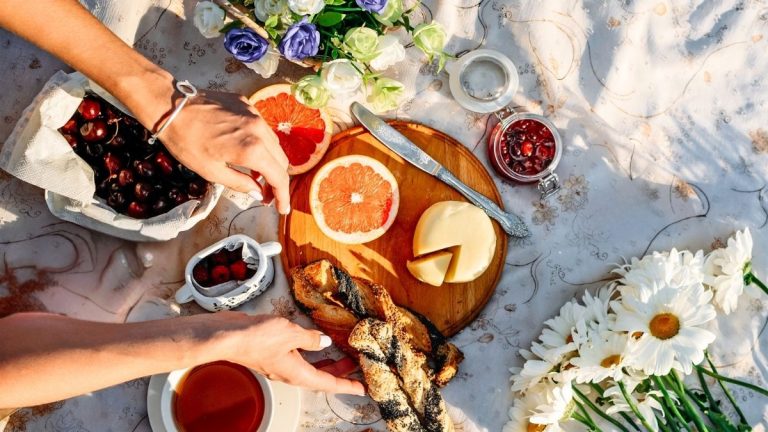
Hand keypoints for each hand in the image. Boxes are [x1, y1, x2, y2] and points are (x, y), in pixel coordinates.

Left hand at [159, 90, 290, 213]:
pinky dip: (260, 142)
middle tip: (265, 193)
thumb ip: (240, 184)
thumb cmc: (186, 142)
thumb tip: (258, 193)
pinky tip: (245, 149)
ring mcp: (254, 114)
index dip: (282, 196)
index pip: (279, 177)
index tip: (282, 208)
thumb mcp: (211, 171)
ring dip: (270, 161)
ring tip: (255, 173)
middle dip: (277, 180)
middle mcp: (259, 130)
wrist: (171, 106)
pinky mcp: (246, 104)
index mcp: (252, 149)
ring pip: (274, 143)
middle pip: (282, 161)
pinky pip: (262, 128)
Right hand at [197, 312, 365, 395]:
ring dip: (325, 363)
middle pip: (320, 378)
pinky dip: (310, 353)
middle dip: (338, 374)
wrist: (227, 337)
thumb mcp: (291, 334)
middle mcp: (290, 373)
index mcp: (298, 373)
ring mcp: (280, 364)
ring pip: (308, 368)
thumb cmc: (257, 338)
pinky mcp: (272, 354)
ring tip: (339, 355)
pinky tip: (313, 341)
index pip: (328, 384)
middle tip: (354, 367)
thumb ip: (310, 338)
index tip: (362, 388)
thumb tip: (324, 342)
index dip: (347, 386)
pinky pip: (297, 357)